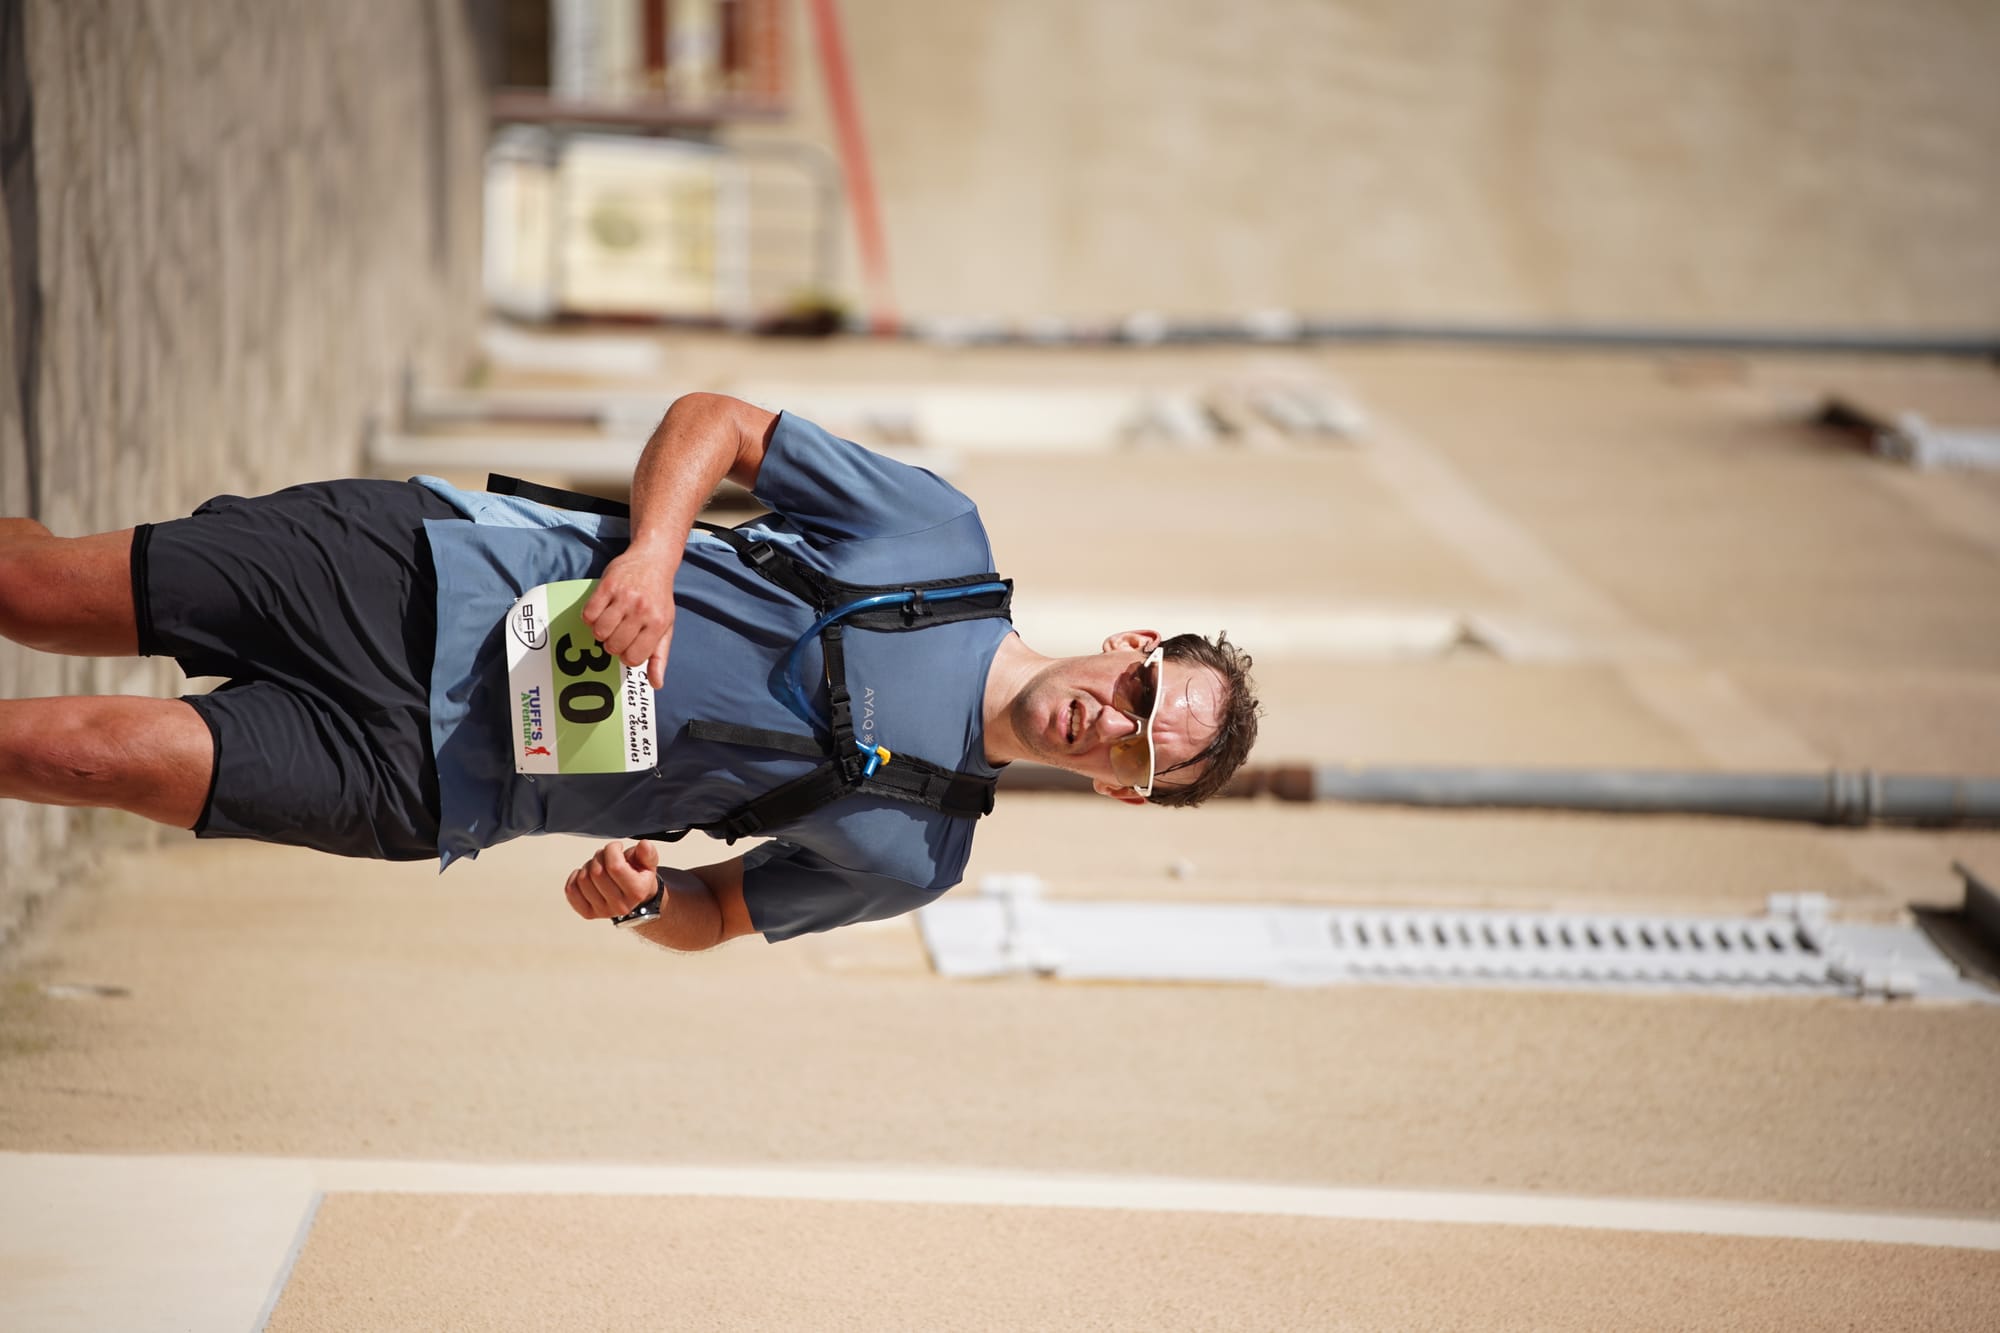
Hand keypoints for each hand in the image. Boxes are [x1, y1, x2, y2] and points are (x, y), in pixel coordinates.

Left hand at [564, 839, 660, 920]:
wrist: (635, 897)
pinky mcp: (588, 913)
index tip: (616, 847)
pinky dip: (574, 878)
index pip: (615, 866)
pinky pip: (571, 891)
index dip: (612, 850)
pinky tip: (586, 874)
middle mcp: (620, 905)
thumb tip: (643, 845)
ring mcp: (603, 911)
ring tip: (598, 865)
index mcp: (637, 892)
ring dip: (588, 866)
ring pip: (583, 879)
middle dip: (599, 856)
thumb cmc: (639, 877)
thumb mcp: (648, 863)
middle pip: (597, 872)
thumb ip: (647, 853)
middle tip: (606, 855)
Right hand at [582, 549, 677, 688]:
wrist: (653, 560)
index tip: (628, 647)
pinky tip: (600, 611)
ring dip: (600, 631)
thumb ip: (660, 656)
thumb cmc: (658, 598)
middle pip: (614, 646)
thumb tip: (656, 684)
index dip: (626, 657)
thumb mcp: (666, 626)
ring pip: (599, 631)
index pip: (634, 658)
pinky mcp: (607, 586)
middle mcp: (642, 611)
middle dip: (612, 645)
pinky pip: (589, 614)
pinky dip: (590, 617)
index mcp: (658, 624)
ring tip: (610, 622)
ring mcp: (624, 597)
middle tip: (618, 633)